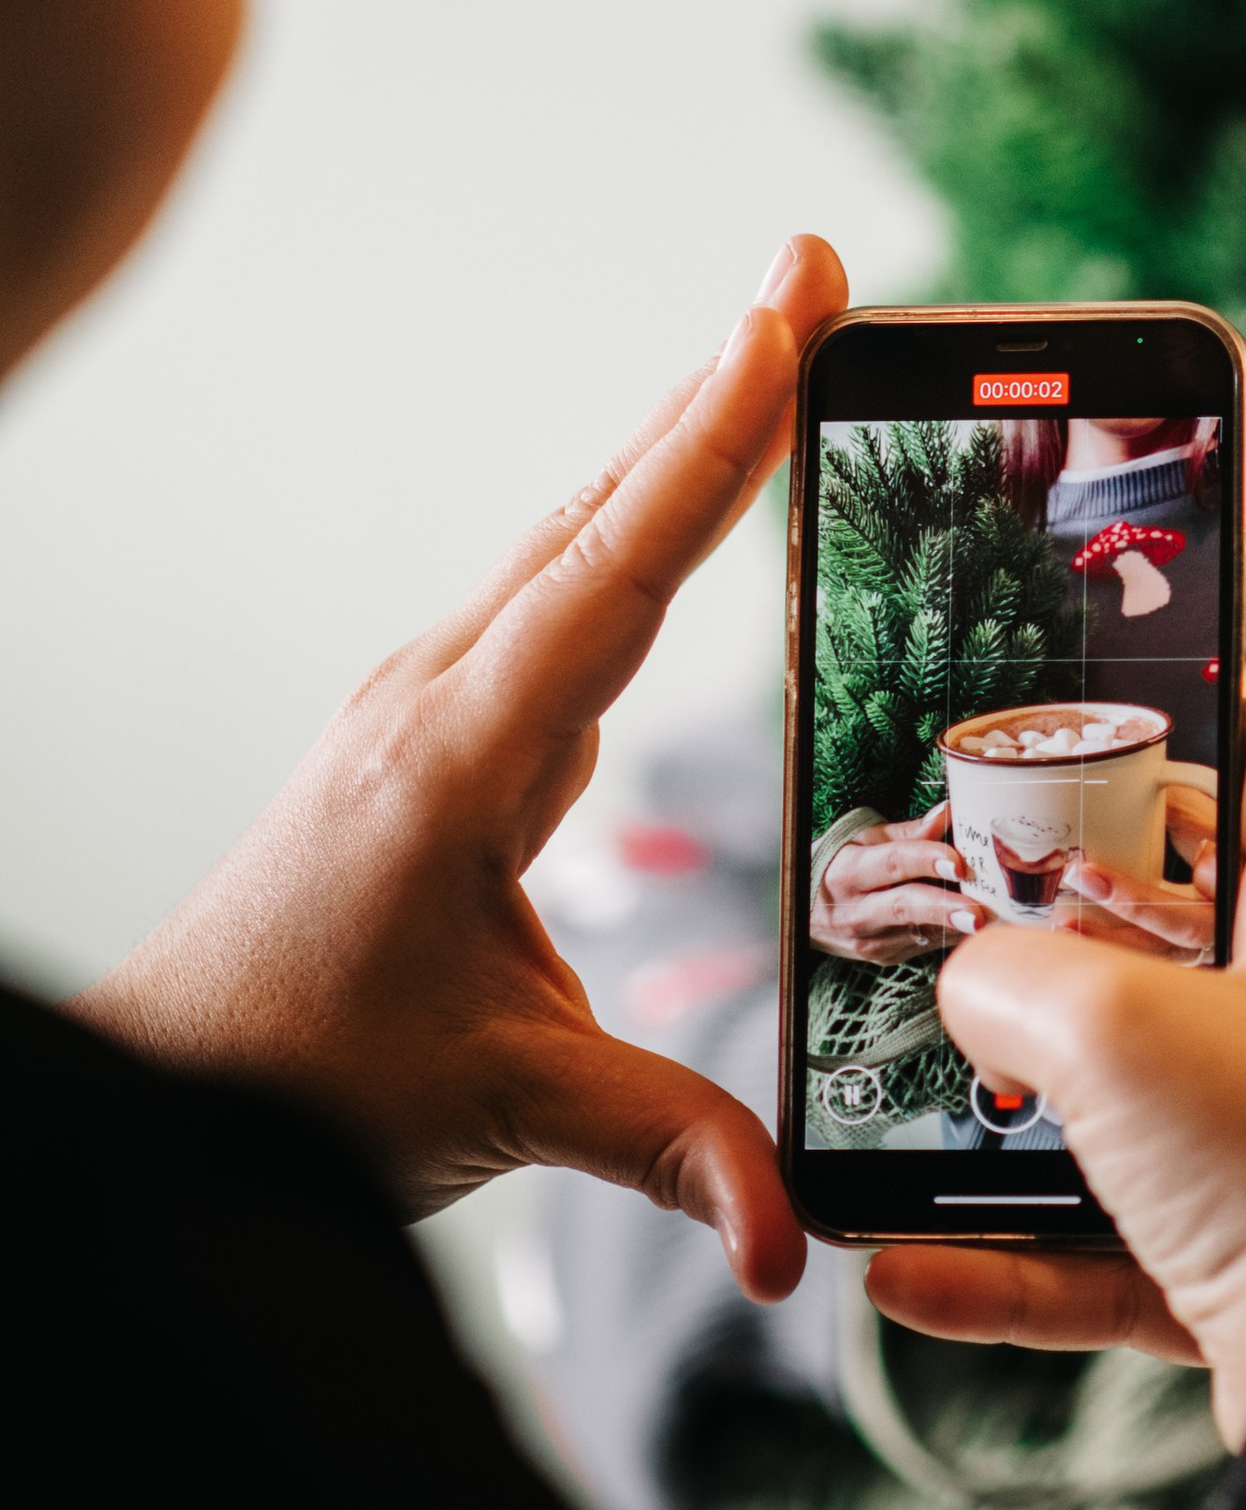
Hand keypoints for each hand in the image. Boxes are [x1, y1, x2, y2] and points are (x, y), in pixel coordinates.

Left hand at [75, 235, 850, 1299]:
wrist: (171, 1082)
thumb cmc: (302, 1079)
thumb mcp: (499, 1107)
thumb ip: (663, 1148)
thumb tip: (787, 1240)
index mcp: (464, 756)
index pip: (617, 569)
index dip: (711, 444)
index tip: (778, 320)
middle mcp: (447, 696)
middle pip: (603, 510)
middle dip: (716, 387)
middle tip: (812, 269)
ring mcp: (440, 701)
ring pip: (578, 537)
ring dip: (681, 437)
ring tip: (779, 337)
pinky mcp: (445, 729)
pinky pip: (562, 591)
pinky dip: (640, 516)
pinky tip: (687, 490)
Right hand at [812, 807, 984, 962]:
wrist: (804, 911)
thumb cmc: (840, 864)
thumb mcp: (864, 840)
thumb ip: (909, 832)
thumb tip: (949, 812)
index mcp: (848, 871)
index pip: (891, 864)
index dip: (926, 860)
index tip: (958, 863)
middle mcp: (855, 910)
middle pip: (904, 906)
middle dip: (943, 908)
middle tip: (978, 911)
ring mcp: (868, 940)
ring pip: (917, 932)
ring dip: (955, 926)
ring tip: (989, 921)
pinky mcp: (882, 957)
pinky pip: (921, 945)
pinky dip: (948, 934)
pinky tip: (973, 926)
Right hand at [867, 703, 1245, 1452]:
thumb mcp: (1110, 1030)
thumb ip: (1013, 980)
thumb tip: (975, 989)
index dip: (1168, 725)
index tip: (1061, 740)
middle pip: (1188, 931)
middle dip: (1063, 935)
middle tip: (958, 921)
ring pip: (1149, 1098)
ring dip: (1026, 1112)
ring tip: (910, 1109)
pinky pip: (1131, 1240)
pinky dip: (1028, 1257)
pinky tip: (912, 1277)